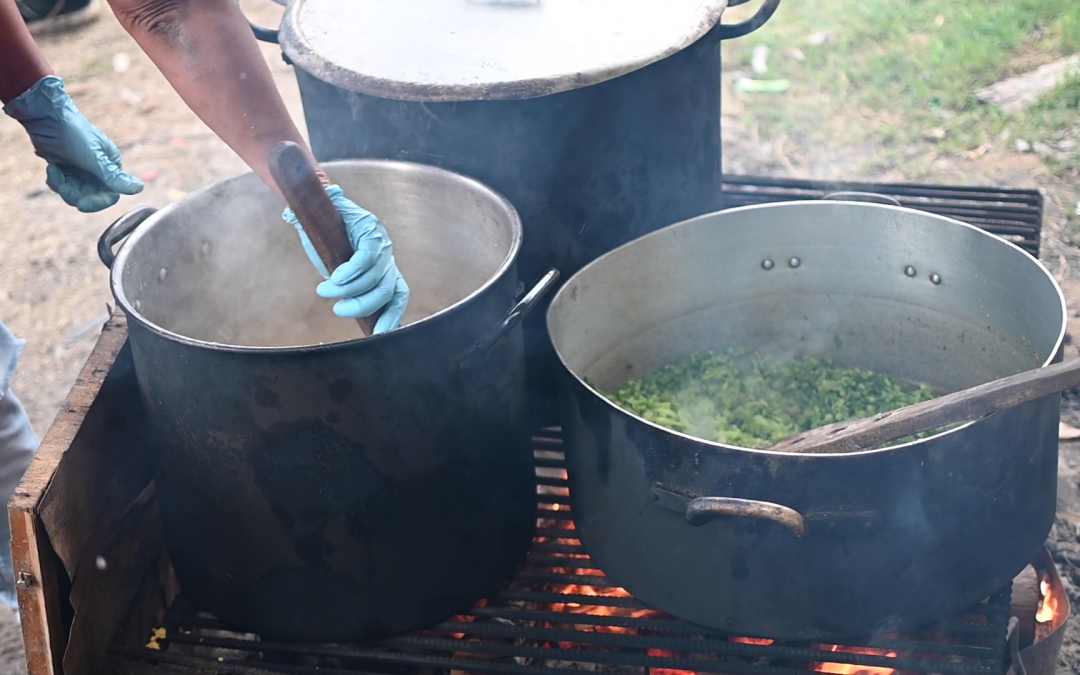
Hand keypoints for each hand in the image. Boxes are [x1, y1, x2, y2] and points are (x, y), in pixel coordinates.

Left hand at [3, 76, 142, 211]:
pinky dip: (55, 180)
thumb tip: (140, 188)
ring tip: (54, 170)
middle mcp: (98, 170)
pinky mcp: (65, 168)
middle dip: (74, 194)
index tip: (82, 205)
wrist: (47, 117)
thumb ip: (114, 177)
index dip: (97, 203)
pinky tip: (52, 167)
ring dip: (62, 186)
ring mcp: (81, 170)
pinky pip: (62, 186)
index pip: (110, 194)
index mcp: (111, 166)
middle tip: (62, 186)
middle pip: (90, 197)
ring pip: (74, 193)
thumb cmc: (75, 134)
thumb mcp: (95, 158)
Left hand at [283, 185, 409, 333]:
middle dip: (352, 293)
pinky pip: (397, 300)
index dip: (354, 269)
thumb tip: (292, 215)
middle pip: (377, 277)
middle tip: (326, 295)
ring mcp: (389, 265)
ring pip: (386, 292)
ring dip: (363, 306)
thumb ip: (306, 217)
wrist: (339, 224)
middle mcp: (385, 247)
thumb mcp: (317, 218)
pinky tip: (380, 332)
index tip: (333, 278)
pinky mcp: (388, 281)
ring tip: (339, 310)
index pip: (369, 252)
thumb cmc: (327, 223)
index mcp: (370, 228)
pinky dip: (391, 318)